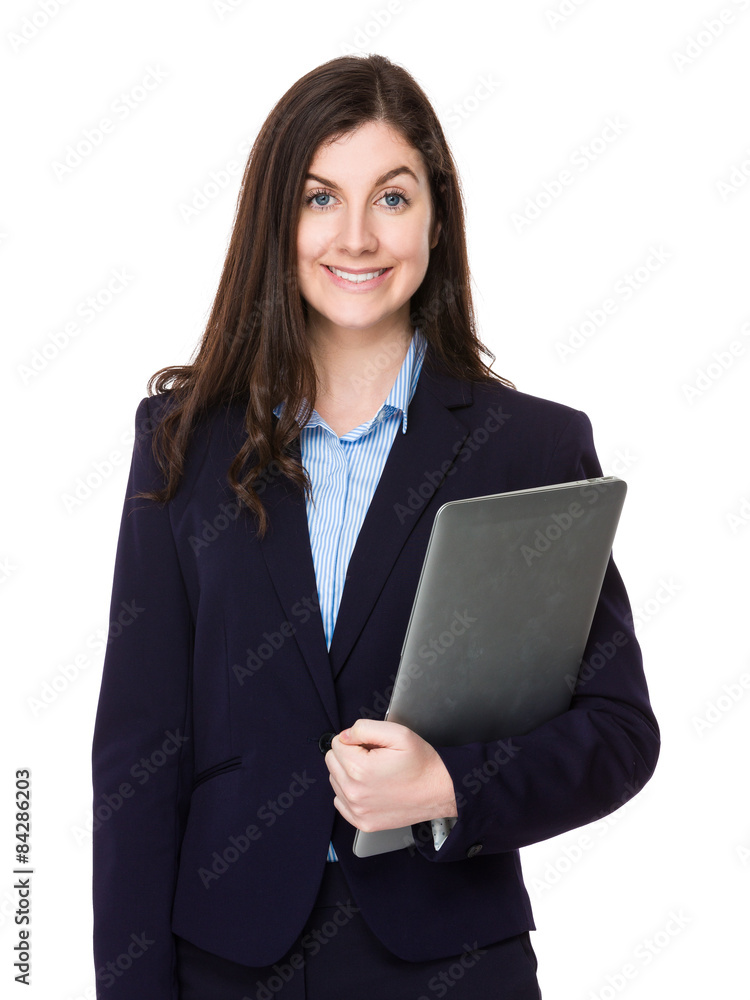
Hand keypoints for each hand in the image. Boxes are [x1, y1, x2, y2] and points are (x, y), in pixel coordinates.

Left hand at [324, 719, 457, 831]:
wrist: (439, 791)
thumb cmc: (422, 764)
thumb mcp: (398, 733)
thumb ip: (364, 728)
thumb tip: (344, 736)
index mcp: (359, 769)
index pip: (336, 743)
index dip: (356, 739)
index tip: (372, 745)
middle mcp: (354, 793)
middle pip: (332, 761)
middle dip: (349, 754)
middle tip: (374, 757)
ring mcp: (357, 810)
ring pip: (335, 780)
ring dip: (349, 773)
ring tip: (375, 772)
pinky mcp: (362, 822)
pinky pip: (340, 801)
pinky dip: (350, 792)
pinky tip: (370, 788)